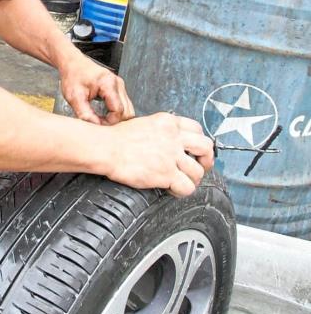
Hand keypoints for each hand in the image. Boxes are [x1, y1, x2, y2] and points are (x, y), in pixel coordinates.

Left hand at [59, 53, 134, 125]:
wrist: (73, 63)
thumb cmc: (73, 76)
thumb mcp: (74, 97)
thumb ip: (85, 113)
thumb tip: (96, 126)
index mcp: (108, 84)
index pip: (118, 111)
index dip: (109, 122)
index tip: (97, 124)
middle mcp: (118, 84)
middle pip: (128, 111)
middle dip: (115, 121)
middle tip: (100, 123)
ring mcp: (120, 86)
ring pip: (128, 109)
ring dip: (116, 117)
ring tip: (101, 118)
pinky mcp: (118, 88)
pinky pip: (124, 105)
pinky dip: (116, 112)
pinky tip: (104, 114)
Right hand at [99, 112, 213, 196]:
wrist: (107, 148)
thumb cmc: (117, 138)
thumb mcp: (144, 124)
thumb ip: (160, 131)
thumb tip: (167, 142)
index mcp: (168, 122)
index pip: (197, 129)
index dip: (199, 142)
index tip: (196, 151)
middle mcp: (173, 137)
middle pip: (206, 148)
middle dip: (206, 160)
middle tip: (201, 166)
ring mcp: (171, 155)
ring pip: (198, 171)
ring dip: (193, 179)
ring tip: (182, 181)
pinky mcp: (166, 173)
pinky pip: (187, 187)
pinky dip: (182, 191)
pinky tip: (172, 189)